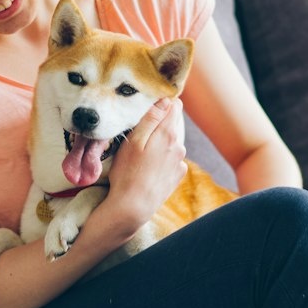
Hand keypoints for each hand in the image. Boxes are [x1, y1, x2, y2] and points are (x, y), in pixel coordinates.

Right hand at [105, 97, 186, 236]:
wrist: (133, 207)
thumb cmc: (127, 173)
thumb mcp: (133, 141)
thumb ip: (150, 119)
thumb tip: (165, 101)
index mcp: (167, 134)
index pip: (174, 105)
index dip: (162, 104)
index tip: (149, 110)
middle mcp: (179, 146)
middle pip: (172, 125)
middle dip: (158, 127)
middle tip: (139, 138)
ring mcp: (180, 162)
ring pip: (171, 143)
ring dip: (160, 145)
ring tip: (141, 158)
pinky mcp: (177, 176)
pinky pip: (171, 160)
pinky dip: (162, 160)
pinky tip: (149, 170)